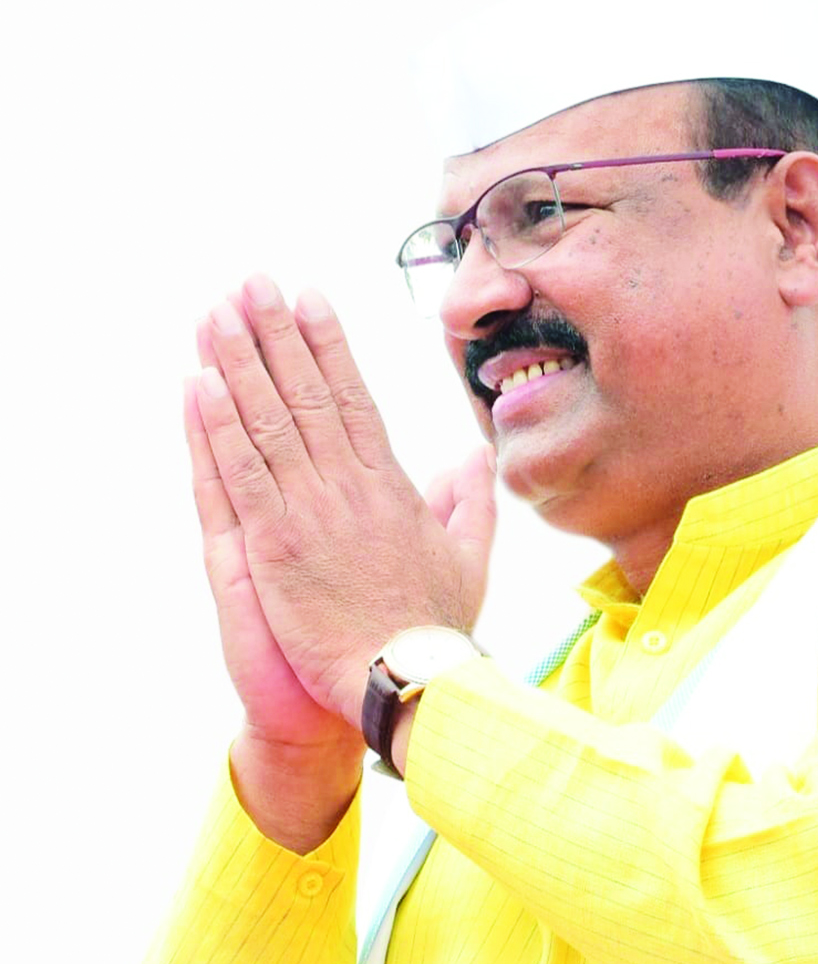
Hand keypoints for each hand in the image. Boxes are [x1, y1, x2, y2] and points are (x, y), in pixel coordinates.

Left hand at [190, 274, 496, 735]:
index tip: (310, 300)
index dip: (329, 346)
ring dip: (240, 363)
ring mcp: (310, 512)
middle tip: (252, 282)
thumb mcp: (470, 559)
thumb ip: (469, 503)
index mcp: (393, 488)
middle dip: (277, 334)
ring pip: (269, 421)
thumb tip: (471, 457)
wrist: (408, 681)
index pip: (355, 399)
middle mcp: (349, 488)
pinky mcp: (273, 545)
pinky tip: (199, 382)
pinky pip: (240, 472)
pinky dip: (218, 426)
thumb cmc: (437, 630)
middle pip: (308, 394)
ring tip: (217, 312)